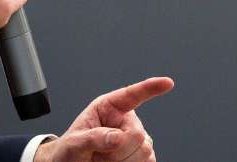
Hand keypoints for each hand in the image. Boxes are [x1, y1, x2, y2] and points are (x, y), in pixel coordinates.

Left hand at [35, 77, 174, 161]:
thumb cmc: (69, 151)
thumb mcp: (73, 142)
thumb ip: (93, 137)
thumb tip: (117, 137)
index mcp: (109, 108)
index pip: (132, 95)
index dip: (150, 88)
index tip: (167, 83)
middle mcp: (126, 121)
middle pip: (137, 135)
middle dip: (118, 151)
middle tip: (97, 155)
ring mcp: (136, 139)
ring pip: (144, 152)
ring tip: (103, 161)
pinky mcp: (141, 157)